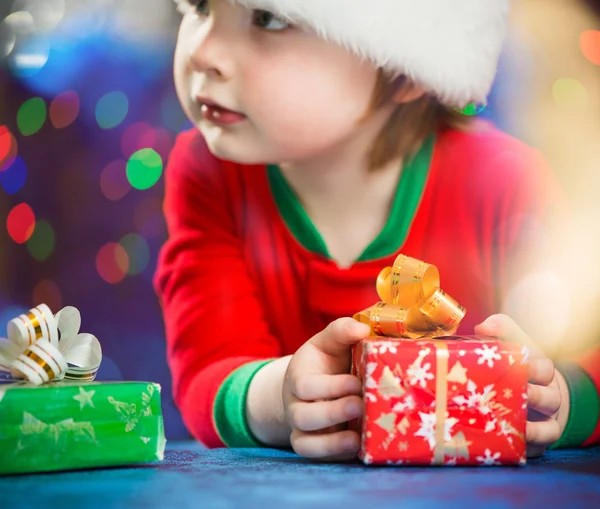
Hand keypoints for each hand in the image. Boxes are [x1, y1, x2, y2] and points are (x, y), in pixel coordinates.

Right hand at [282, 317, 370, 460]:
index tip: (356, 382)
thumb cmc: (327, 359)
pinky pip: (317, 458)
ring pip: (305, 444)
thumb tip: (362, 329)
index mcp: (299, 377)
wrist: (315, 382)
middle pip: (303, 417)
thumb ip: (343, 331)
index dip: (330, 387)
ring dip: (331, 443)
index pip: (305, 386)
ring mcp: (303, 429)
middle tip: (361, 406)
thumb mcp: (330, 341)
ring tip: (357, 437)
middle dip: (332, 414)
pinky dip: (334, 456)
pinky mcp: (314, 445)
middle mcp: (296, 405)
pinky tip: (357, 447)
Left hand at [475, 314, 569, 456]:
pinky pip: (539, 448)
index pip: (545, 368)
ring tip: (517, 425)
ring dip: (533, 427)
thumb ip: (499, 328)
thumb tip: (482, 327)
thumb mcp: (509, 342)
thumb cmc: (512, 367)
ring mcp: (544, 420)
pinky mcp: (538, 442)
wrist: (523, 394)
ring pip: (548, 427)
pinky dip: (529, 447)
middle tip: (519, 393)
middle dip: (535, 396)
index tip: (522, 364)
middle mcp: (547, 397)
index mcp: (540, 371)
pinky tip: (516, 445)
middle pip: (549, 398)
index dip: (535, 367)